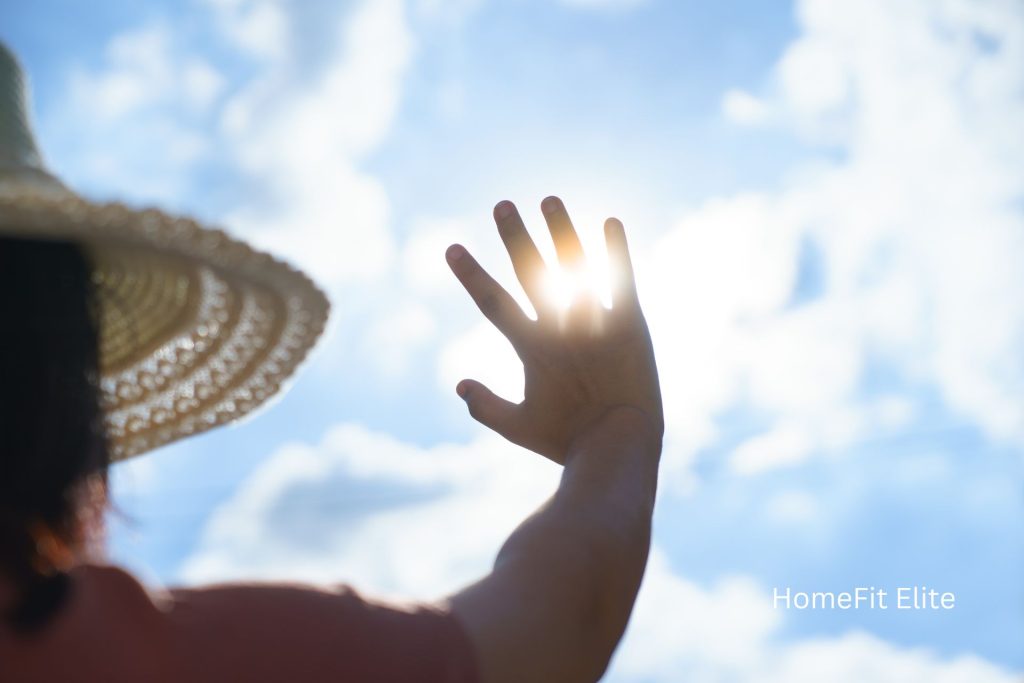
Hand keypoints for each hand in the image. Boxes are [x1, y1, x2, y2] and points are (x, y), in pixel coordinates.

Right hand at [446, 196, 662, 464]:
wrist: (618, 446)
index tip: (451, 247)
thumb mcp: (518, 427)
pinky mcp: (629, 326)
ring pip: (575, 268)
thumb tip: (457, 385)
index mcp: (532, 349)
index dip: (470, 274)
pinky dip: (616, 251)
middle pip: (531, 274)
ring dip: (561, 231)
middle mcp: (560, 328)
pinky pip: (621, 280)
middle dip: (515, 237)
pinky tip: (610, 221)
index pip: (493, 302)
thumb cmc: (567, 441)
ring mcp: (594, 324)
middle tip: (501, 205)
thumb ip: (485, 407)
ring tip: (549, 199)